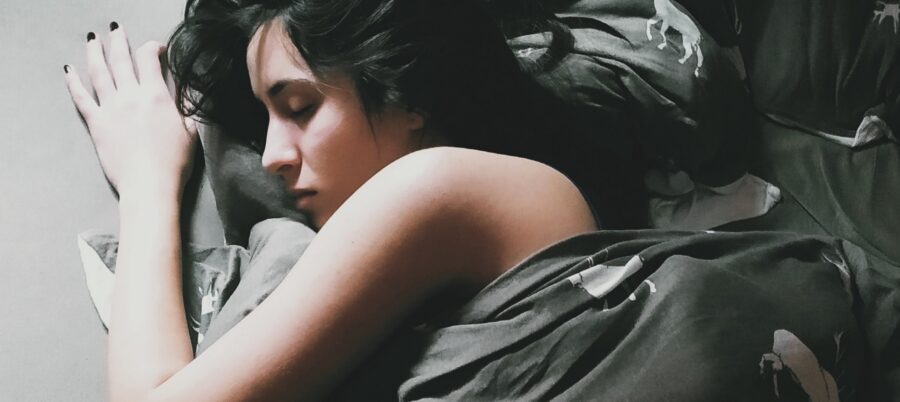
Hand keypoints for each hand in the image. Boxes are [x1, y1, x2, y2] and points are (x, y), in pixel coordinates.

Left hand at [64, 23, 197, 198]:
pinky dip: (74, 82)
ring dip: (95, 53)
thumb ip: (189, 106)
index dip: (152, 48)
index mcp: (156, 96)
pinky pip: (81, 98)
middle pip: (121, 59)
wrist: (149, 186)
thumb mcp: (193, 131)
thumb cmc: (175, 163)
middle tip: (116, 29)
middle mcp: (131, 96)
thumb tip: (190, 87)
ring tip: (93, 40)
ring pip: (99, 72)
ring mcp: (110, 108)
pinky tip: (69, 70)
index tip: (158, 49)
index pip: (149, 59)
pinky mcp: (97, 124)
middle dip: (119, 41)